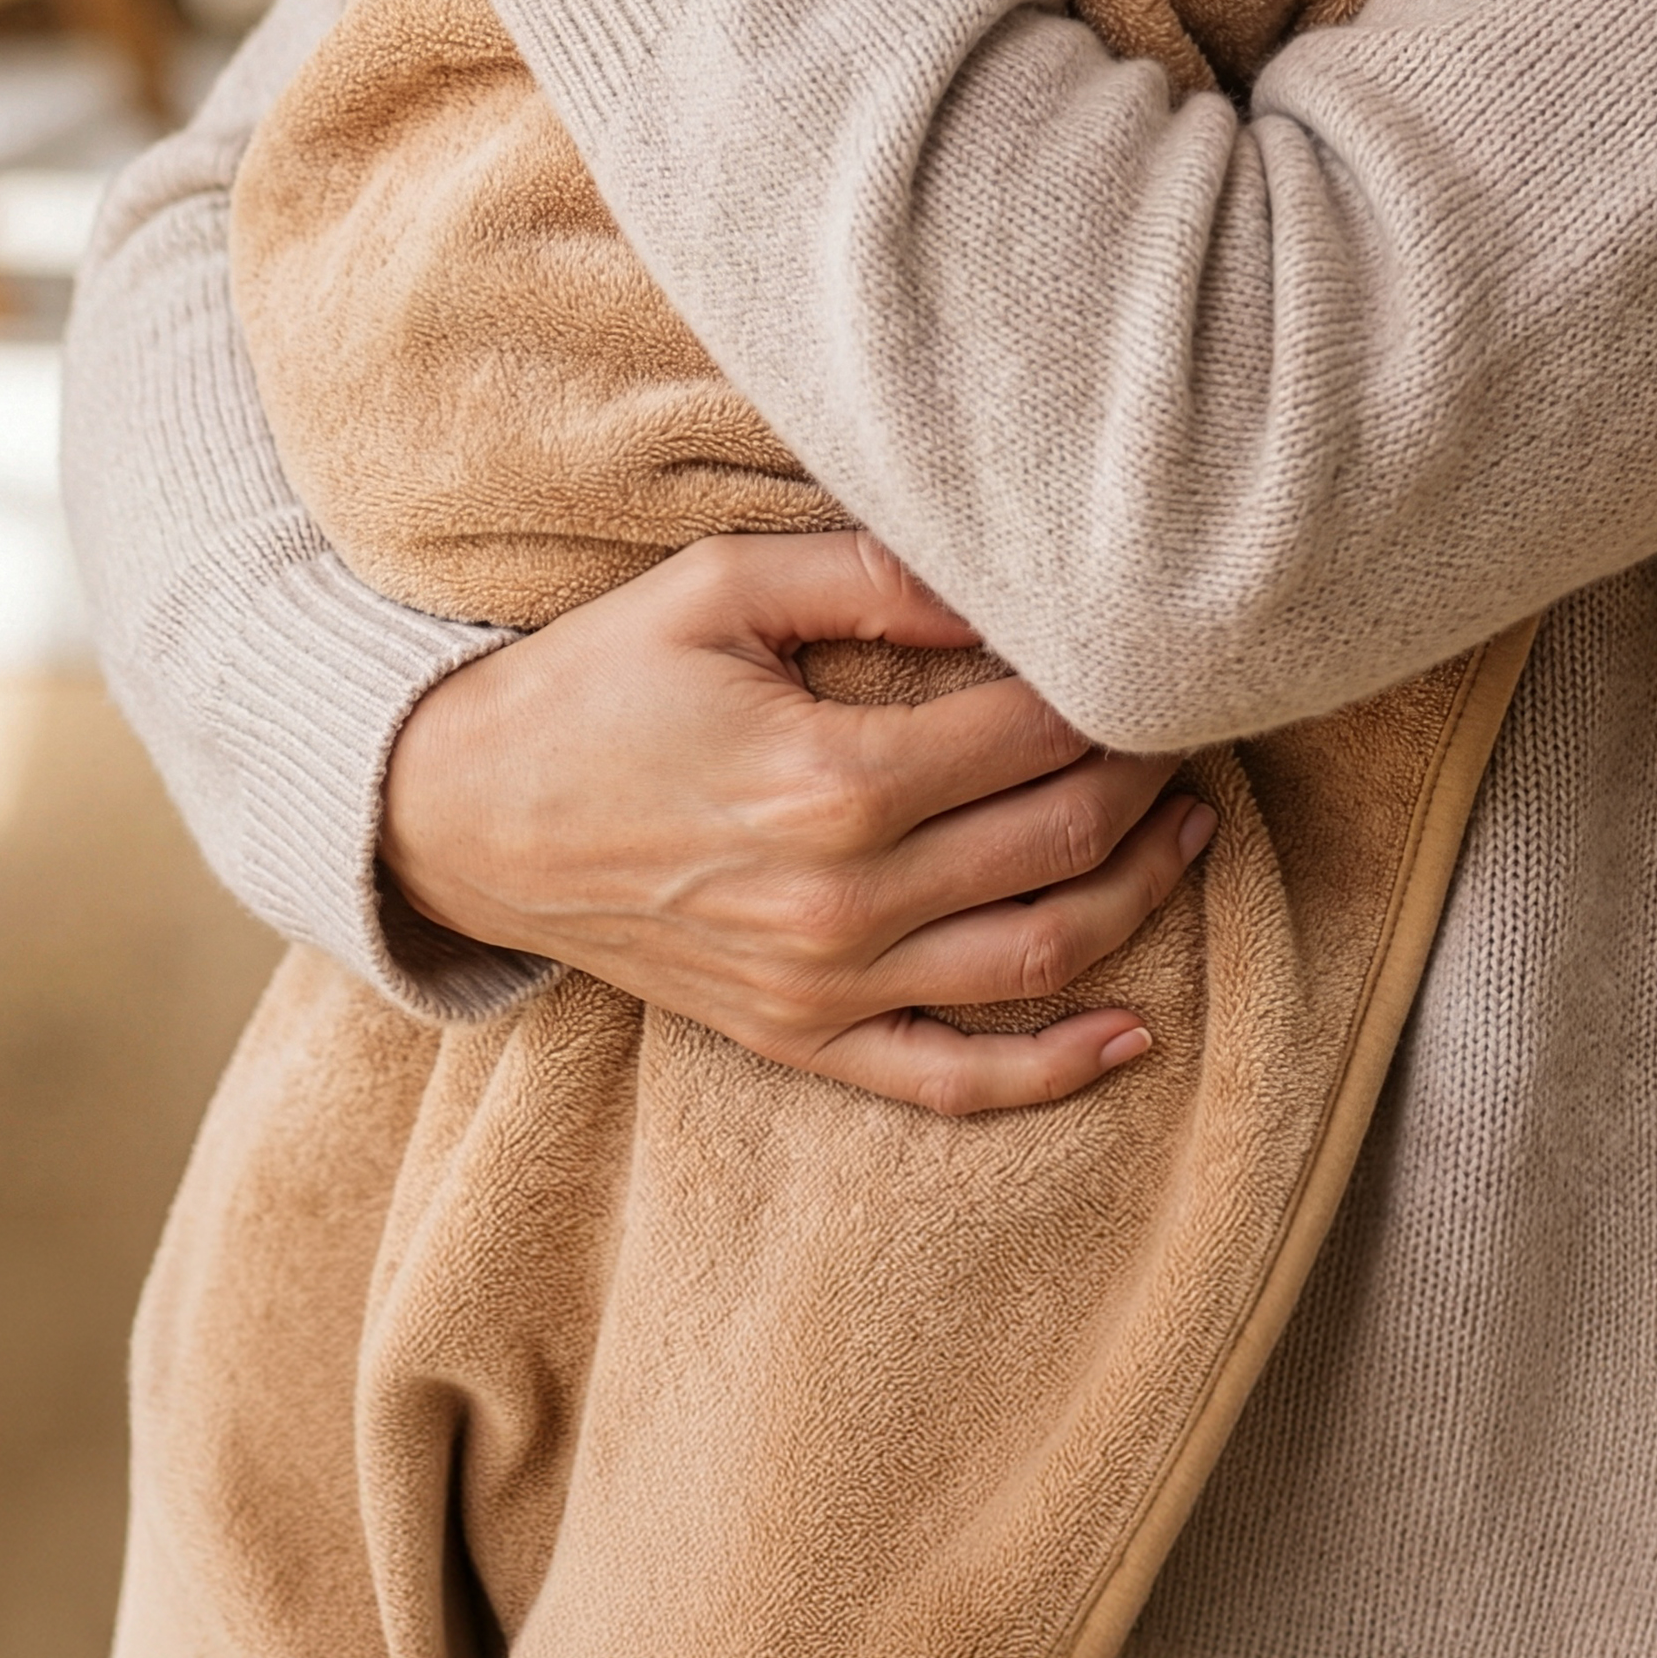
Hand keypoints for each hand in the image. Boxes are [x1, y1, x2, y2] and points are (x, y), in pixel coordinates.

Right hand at [379, 528, 1218, 1114]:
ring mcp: (825, 987)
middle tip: (1182, 719)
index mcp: (833, 778)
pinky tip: (1135, 1033)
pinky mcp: (801, 1038)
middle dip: (1146, 776)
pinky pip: (951, 1079)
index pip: (1034, 733)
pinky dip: (1056, 1070)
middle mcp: (844, 900)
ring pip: (1042, 958)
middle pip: (1062, 840)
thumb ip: (872, 579)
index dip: (1109, 690)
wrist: (466, 817)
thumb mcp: (719, 588)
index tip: (1146, 651)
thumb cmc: (595, 683)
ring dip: (1141, 892)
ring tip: (1190, 824)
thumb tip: (1005, 587)